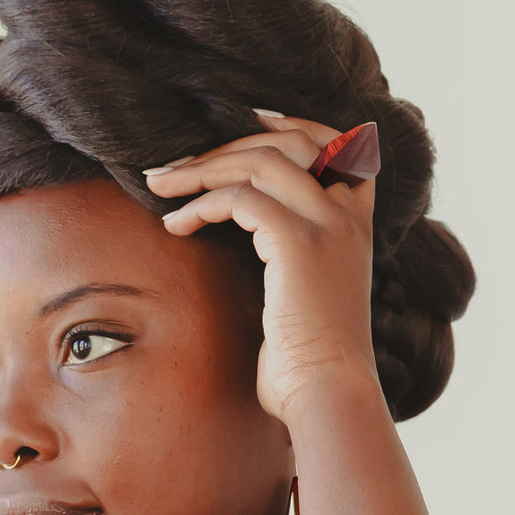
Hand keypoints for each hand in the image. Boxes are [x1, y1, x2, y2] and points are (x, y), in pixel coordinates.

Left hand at [144, 114, 379, 426]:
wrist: (326, 393)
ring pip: (261, 161)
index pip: (336, 143)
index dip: (288, 124)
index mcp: (355, 222)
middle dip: (223, 146)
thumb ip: (287, 259)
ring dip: (202, 168)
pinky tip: (176, 226)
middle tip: (171, 167)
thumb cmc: (305, 362)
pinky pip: (241, 199)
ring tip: (159, 186)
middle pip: (289, 142)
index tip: (244, 121)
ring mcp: (328, 224)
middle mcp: (347, 214)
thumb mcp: (304, 297)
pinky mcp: (300, 242)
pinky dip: (202, 205)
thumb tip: (241, 241)